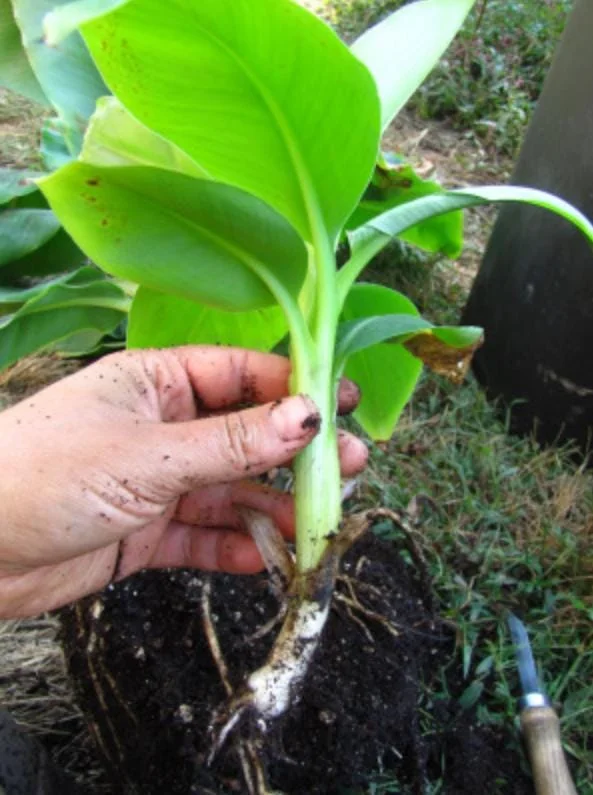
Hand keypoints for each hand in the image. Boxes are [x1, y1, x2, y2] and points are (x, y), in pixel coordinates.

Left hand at [0, 346, 366, 616]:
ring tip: (319, 523)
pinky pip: (202, 536)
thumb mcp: (147, 454)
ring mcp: (156, 480)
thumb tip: (308, 418)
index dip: (295, 388)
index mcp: (158, 382)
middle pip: (245, 434)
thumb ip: (230, 443)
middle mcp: (163, 426)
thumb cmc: (44, 474)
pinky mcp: (145, 531)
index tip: (343, 405)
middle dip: (295, 453)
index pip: (242, 375)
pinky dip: (233, 547)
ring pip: (229, 490)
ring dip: (272, 507)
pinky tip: (265, 558)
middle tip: (353, 466)